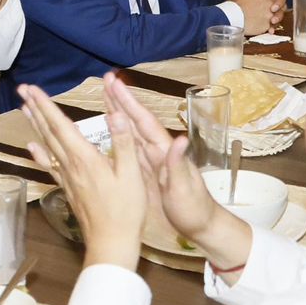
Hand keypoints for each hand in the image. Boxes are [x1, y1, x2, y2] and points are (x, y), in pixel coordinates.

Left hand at [19, 83, 145, 268]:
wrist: (111, 244)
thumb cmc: (125, 212)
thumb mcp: (131, 175)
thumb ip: (123, 143)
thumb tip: (116, 114)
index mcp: (85, 159)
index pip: (61, 126)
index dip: (46, 106)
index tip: (33, 89)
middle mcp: (71, 166)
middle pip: (49, 132)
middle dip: (36, 109)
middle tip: (23, 90)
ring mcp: (67, 178)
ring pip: (47, 146)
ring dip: (36, 125)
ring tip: (25, 108)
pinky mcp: (68, 188)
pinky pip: (50, 165)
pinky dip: (39, 153)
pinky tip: (33, 147)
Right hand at [100, 75, 248, 266]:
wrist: (200, 224)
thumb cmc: (193, 209)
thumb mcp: (184, 189)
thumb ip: (179, 165)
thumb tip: (180, 139)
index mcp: (165, 152)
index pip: (145, 123)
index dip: (130, 103)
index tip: (116, 84)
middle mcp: (158, 151)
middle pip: (136, 121)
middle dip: (121, 101)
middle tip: (107, 79)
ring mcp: (152, 160)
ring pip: (131, 131)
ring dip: (118, 113)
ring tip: (105, 95)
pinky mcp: (147, 171)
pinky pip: (129, 148)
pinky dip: (118, 135)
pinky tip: (109, 130)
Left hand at [233, 0, 277, 33]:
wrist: (234, 18)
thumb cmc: (235, 5)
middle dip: (278, 2)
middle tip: (272, 8)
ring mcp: (273, 8)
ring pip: (282, 9)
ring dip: (279, 15)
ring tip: (272, 21)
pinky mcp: (271, 19)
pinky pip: (277, 22)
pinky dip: (274, 26)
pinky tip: (270, 30)